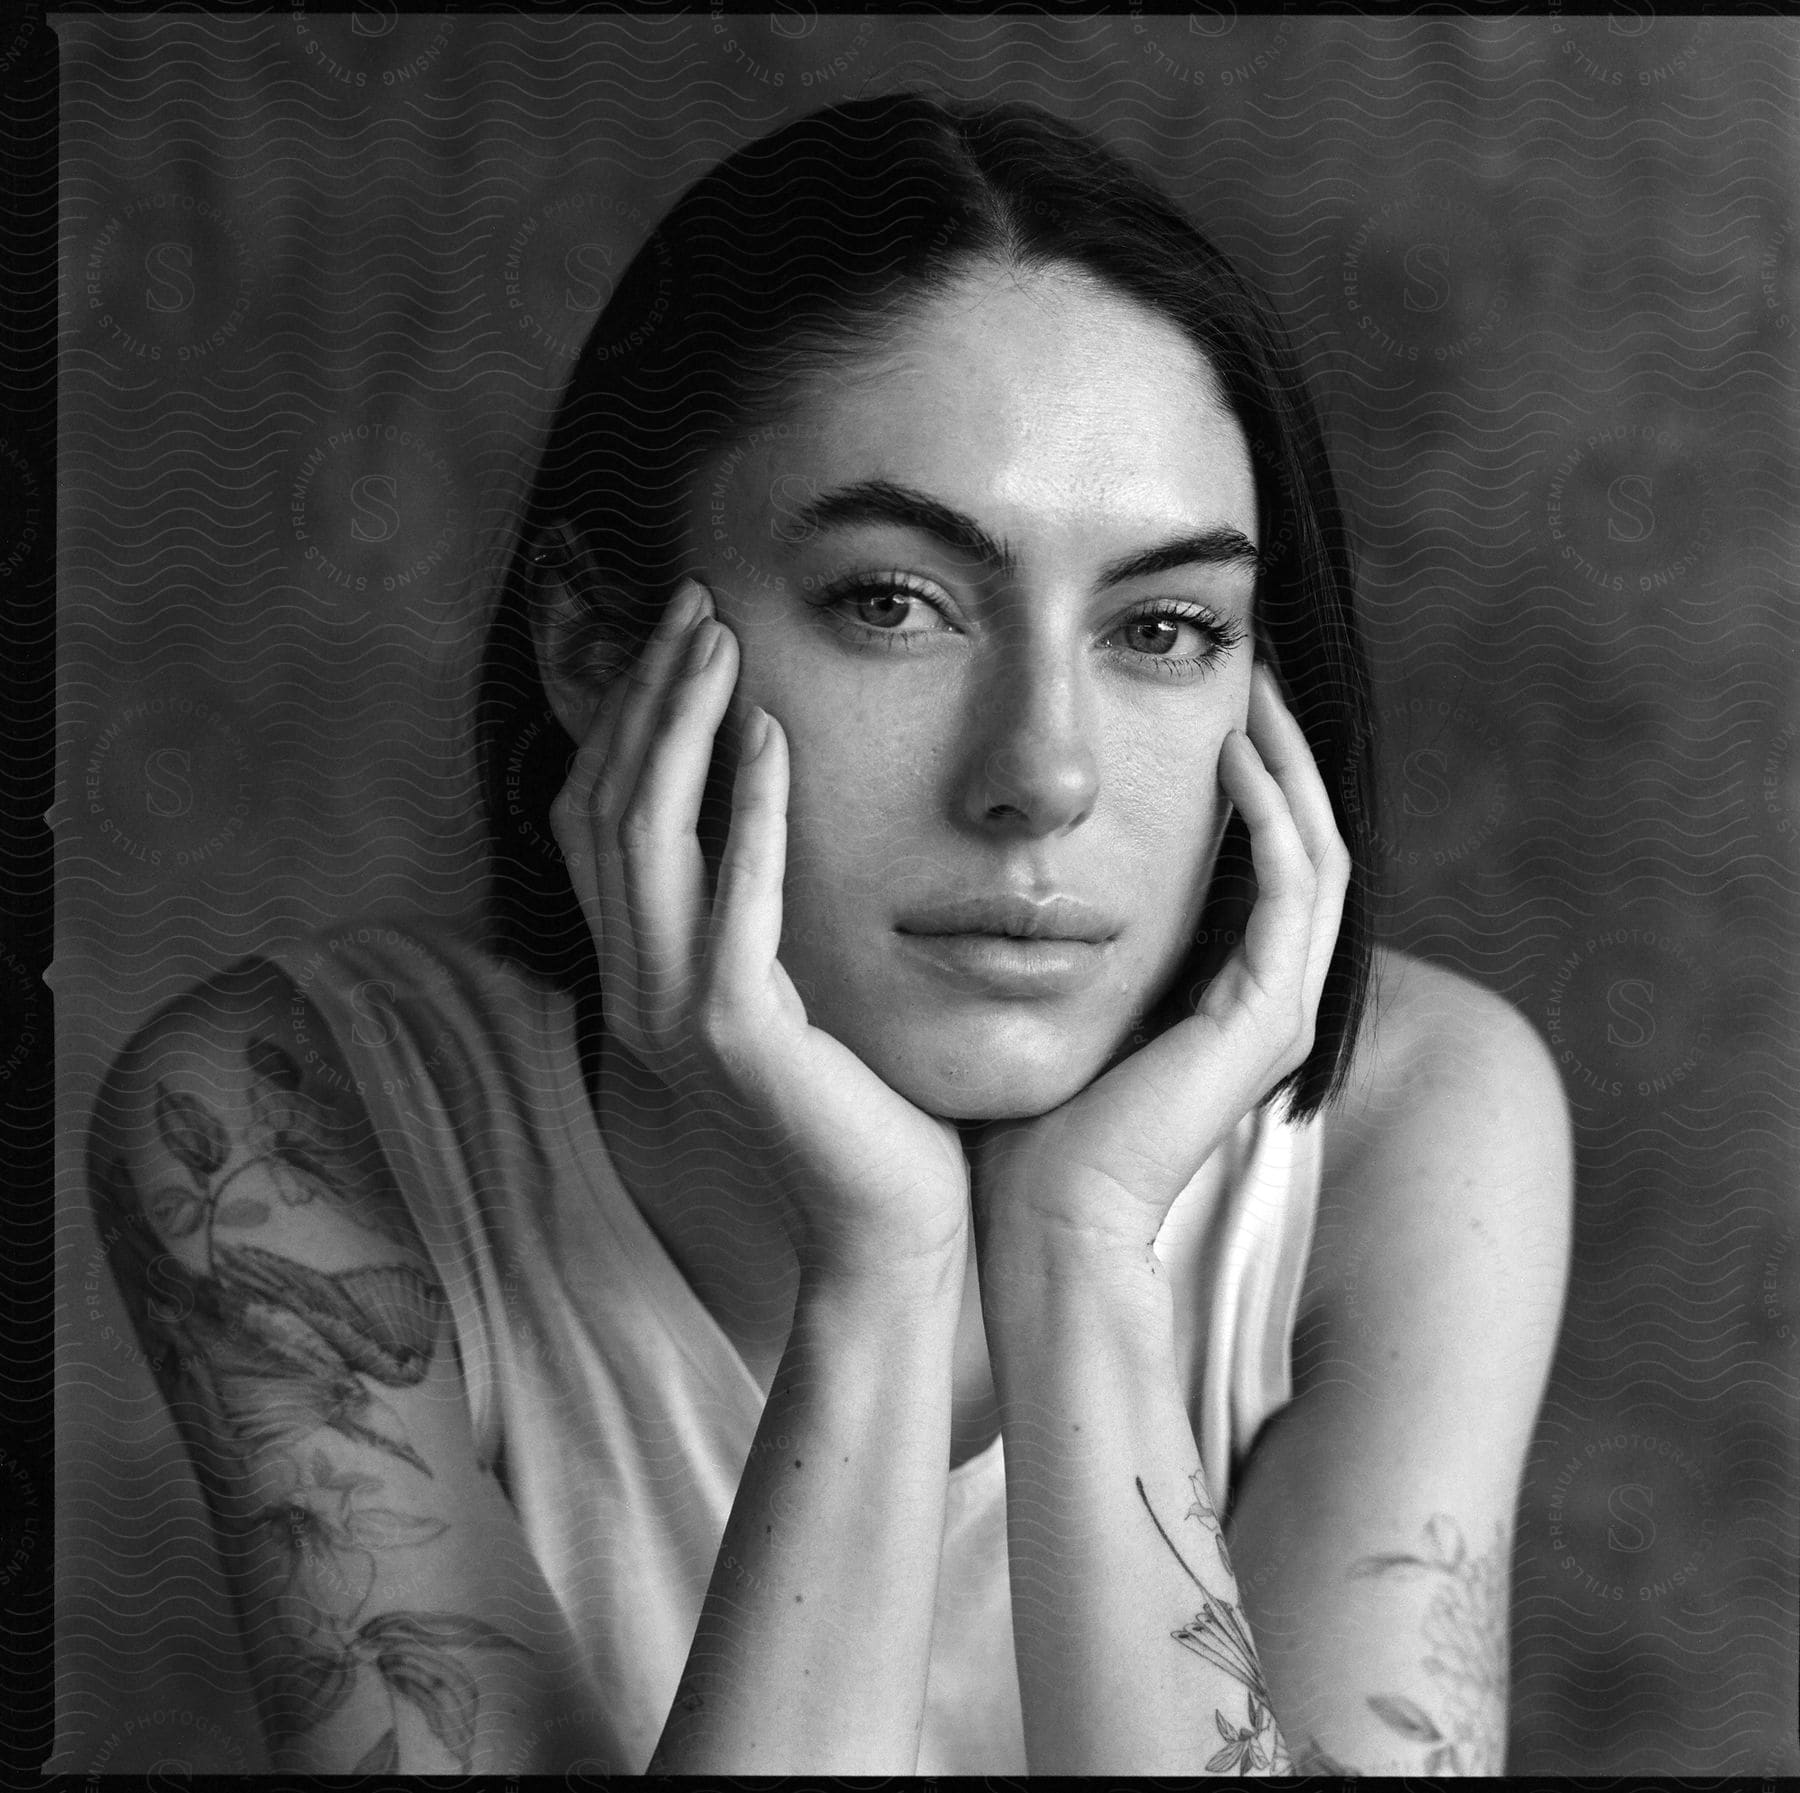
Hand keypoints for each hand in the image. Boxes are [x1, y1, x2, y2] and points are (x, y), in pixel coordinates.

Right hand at [549, 577, 972, 1287]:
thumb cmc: (859, 1104)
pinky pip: (729, 899)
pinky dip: (748, 810)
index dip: (625, 723)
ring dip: (682, 727)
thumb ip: (755, 910)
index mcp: (641, 975)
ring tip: (722, 642)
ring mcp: (672, 1014)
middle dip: (647, 698)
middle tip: (695, 606)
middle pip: (604, 808)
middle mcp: (634, 988)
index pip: (598, 822)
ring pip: (642, 837)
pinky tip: (773, 736)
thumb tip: (762, 803)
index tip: (680, 640)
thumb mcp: (792, 990)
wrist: (884, 1223)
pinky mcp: (732, 1034)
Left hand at [965, 662, 1349, 1259]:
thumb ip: (1063, 938)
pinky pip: (1294, 887)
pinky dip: (1271, 814)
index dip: (1251, 775)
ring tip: (1252, 686)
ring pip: (1319, 850)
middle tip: (1251, 668)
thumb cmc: (1030, 1125)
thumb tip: (1015, 866)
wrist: (1045, 1221)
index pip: (1268, 858)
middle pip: (1309, 840)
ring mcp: (1280, 1008)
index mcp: (1227, 994)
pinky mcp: (1267, 1017)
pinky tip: (1230, 754)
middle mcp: (1270, 997)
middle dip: (1282, 749)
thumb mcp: (1052, 999)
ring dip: (1288, 763)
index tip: (1209, 701)